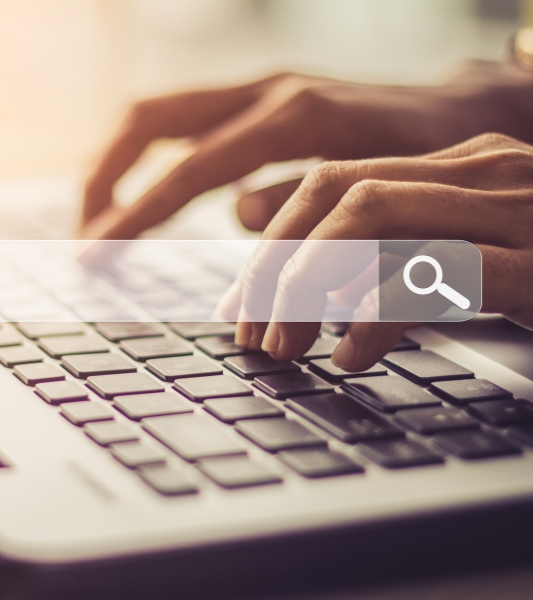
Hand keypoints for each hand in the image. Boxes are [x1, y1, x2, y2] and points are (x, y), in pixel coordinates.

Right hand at [82, 62, 532, 239]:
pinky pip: (183, 122)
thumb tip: (238, 215)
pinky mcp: (257, 98)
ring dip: (116, 164)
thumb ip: (303, 202)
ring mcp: (257, 88)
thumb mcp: (377, 192)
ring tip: (96, 217)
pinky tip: (144, 196)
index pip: (188, 169)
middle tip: (82, 233)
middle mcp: (264, 90)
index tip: (94, 252)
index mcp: (292, 117)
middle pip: (150, 119)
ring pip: (158, 113)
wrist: (462, 110)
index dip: (135, 213)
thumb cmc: (428, 159)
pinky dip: (149, 159)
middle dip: (104, 176)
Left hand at [229, 132, 532, 371]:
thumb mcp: (467, 251)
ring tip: (284, 344)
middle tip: (249, 331)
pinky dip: (377, 313)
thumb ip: (388, 247)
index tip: (239, 304)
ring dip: (308, 284)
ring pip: (373, 215)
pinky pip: (436, 272)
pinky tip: (352, 355)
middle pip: (338, 193)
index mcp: (455, 167)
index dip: (271, 242)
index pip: (332, 181)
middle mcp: (480, 172)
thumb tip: (294, 264)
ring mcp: (513, 210)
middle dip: (275, 264)